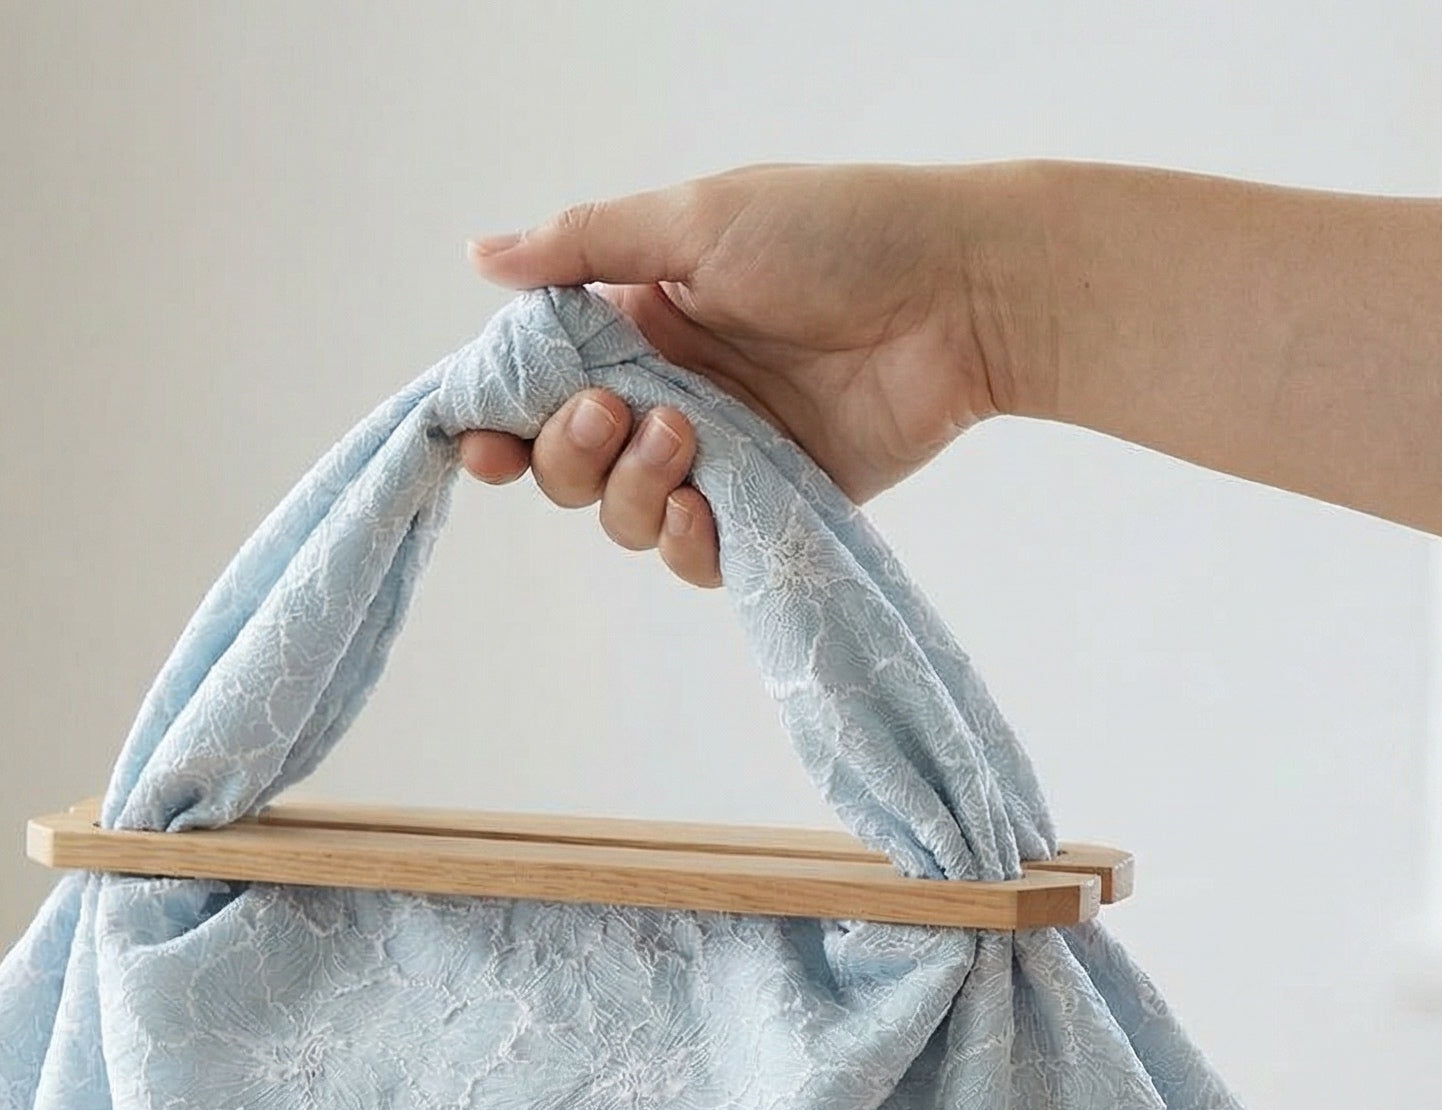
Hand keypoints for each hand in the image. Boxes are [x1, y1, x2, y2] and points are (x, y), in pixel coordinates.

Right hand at [457, 161, 1048, 586]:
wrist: (960, 295)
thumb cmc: (841, 234)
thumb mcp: (697, 220)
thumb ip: (584, 246)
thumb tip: (482, 255)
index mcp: (640, 322)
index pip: (541, 386)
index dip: (502, 419)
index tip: (483, 438)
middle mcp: (669, 393)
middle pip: (567, 466)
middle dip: (568, 453)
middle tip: (615, 414)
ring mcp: (718, 457)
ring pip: (623, 518)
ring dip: (632, 491)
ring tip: (685, 438)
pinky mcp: (769, 509)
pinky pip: (696, 556)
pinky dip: (684, 543)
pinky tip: (704, 507)